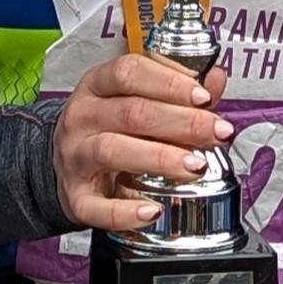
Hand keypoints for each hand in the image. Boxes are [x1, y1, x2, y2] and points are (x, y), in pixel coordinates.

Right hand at [50, 53, 234, 235]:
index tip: (204, 98)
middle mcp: (82, 118)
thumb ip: (179, 91)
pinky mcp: (76, 197)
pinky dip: (126, 211)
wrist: (66, 166)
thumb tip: (216, 79)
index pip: (128, 72)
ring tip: (195, 166)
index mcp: (96, 86)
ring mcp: (75, 157)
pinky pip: (98, 206)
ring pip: (113, 151)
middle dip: (182, 122)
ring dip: (160, 157)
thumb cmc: (108, 128)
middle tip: (217, 132)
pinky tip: (153, 211)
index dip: (169, 82)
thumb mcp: (136, 99)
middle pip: (130, 112)